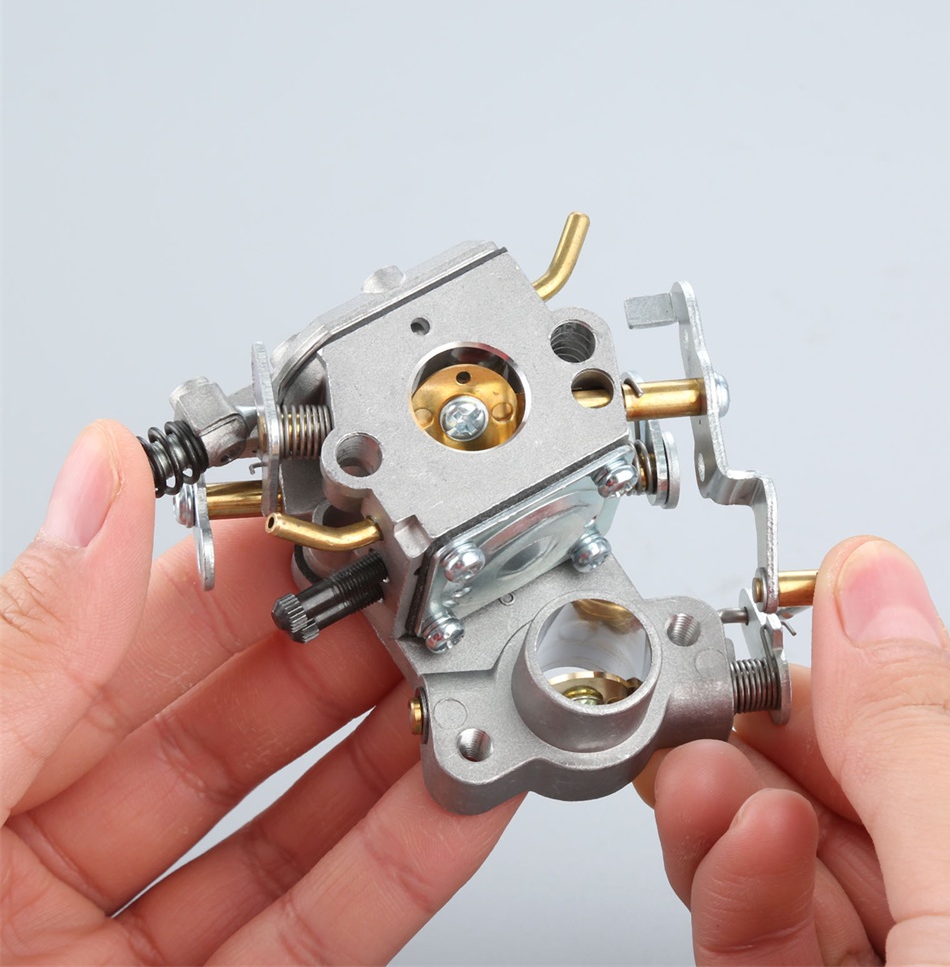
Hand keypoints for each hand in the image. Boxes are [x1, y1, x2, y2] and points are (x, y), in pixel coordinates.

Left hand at [1, 421, 518, 963]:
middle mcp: (39, 865)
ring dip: (390, 753)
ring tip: (459, 684)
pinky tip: (453, 795)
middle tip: (418, 599)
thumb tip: (101, 479)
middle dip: (338, 656)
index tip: (322, 531)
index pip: (125, 641)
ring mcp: (124, 958)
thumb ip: (27, 650)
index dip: (235, 576)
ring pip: (290, 831)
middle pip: (227, 730)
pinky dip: (399, 860)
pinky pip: (319, 934)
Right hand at [636, 537, 949, 964]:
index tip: (728, 640)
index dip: (813, 675)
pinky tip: (727, 844)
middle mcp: (939, 899)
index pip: (895, 724)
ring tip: (695, 778)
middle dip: (746, 743)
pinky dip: (720, 882)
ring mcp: (867, 959)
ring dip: (716, 809)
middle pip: (819, 785)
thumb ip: (912, 740)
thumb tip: (868, 579)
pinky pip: (743, 929)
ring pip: (765, 853)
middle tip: (689, 712)